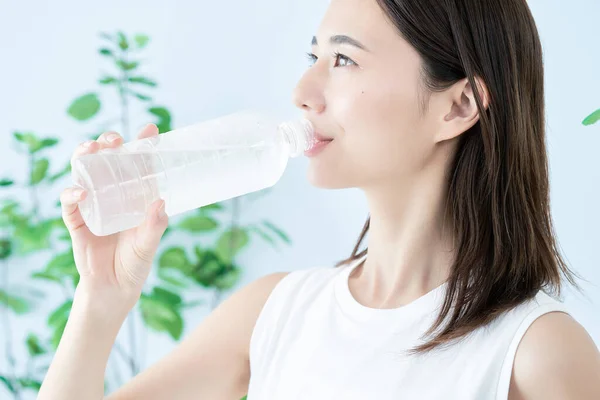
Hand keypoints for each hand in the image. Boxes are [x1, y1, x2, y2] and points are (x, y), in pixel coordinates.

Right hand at [60, 124, 167, 303]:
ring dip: (84, 156)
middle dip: (108, 143)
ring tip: (91, 149)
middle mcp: (112, 194)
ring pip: (83, 172)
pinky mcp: (76, 221)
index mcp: (133, 195)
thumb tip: (160, 202)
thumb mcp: (149, 244)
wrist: (114, 288)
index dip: (142, 144)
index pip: (137, 163)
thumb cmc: (135, 262)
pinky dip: (72, 195)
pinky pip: (70, 203)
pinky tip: (81, 193)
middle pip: (106, 160)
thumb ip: (155, 225)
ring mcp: (92, 205)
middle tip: (115, 140)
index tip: (151, 129)